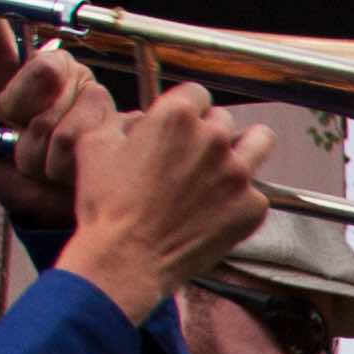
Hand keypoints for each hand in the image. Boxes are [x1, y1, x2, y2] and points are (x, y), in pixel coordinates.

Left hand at [0, 43, 104, 233]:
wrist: (53, 216)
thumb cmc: (20, 179)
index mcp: (22, 75)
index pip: (1, 27)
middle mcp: (62, 77)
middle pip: (45, 69)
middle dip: (27, 111)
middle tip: (23, 134)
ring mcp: (94, 97)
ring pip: (61, 110)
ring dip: (41, 150)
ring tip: (45, 162)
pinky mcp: (120, 122)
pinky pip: (80, 135)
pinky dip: (62, 163)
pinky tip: (70, 168)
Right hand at [62, 76, 269, 316]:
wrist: (127, 259)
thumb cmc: (107, 205)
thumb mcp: (94, 144)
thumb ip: (121, 119)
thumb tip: (138, 119)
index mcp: (177, 116)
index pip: (197, 94)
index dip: (186, 109)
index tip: (180, 126)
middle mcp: (214, 139)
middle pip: (224, 120)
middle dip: (208, 132)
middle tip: (192, 156)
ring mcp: (238, 174)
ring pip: (259, 142)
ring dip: (245, 147)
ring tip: (227, 166)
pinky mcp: (252, 207)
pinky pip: (256, 193)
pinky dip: (240, 199)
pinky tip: (217, 211)